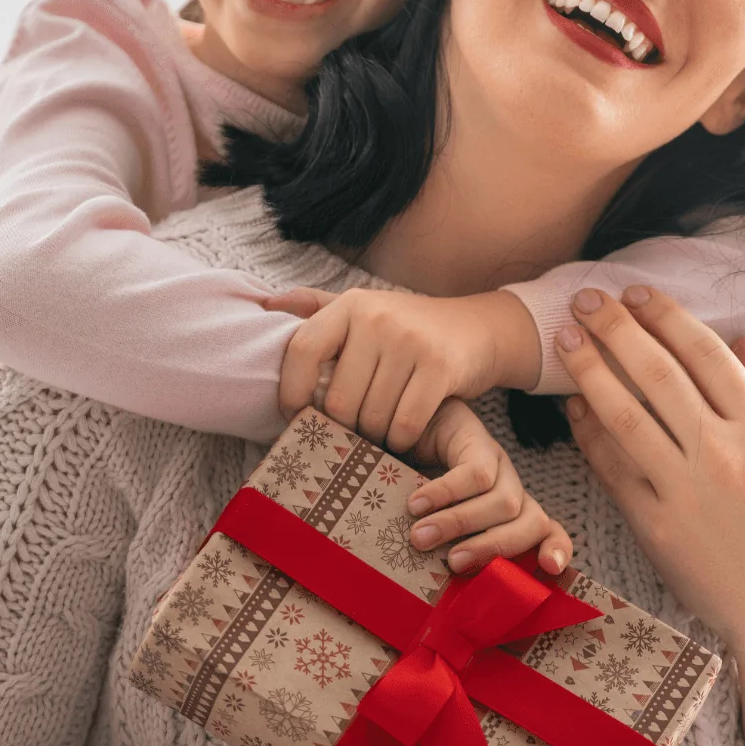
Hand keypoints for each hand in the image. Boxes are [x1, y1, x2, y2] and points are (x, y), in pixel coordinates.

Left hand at [266, 287, 539, 451]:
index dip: (292, 391)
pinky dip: (401, 441)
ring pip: (372, 416)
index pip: (301, 350)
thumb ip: (316, 308)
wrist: (479, 329)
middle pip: (339, 399)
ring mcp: (410, 341)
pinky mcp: (441, 367)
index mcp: (351, 305)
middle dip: (345, 427)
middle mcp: (377, 318)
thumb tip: (265, 306)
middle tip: (354, 433)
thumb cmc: (409, 329)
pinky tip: (403, 437)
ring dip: (374, 437)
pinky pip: (405, 424)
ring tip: (379, 434)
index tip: (297, 416)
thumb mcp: (364, 310)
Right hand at [402, 399, 572, 574]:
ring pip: (504, 502)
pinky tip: (416, 504)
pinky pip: (475, 475)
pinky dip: (443, 494)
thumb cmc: (414, 492)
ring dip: (460, 524)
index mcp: (511, 514)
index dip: (554, 549)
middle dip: (493, 548)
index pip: (549, 532)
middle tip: (451, 564)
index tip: (550, 569)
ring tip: (420, 536)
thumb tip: (438, 589)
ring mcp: (498, 463)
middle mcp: (511, 488)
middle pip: (531, 523)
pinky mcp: (478, 440)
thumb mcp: (433, 526)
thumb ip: (445, 552)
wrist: (399, 431)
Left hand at [556, 286, 744, 745]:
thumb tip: (742, 342)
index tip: (637, 293)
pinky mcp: (655, 527)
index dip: (666, 317)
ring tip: (567, 341)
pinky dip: (589, 434)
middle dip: (617, 329)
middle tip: (585, 300)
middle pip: (658, 374)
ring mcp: (685, 491)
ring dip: (590, 372)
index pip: (705, 355)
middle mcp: (722, 454)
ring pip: (625, 415)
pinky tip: (574, 408)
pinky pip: (613, 469)